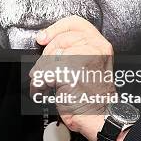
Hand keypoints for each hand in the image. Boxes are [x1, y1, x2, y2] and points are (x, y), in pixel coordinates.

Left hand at [30, 16, 115, 140]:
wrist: (98, 117)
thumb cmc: (93, 97)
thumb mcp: (91, 65)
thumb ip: (75, 49)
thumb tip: (49, 42)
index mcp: (100, 44)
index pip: (75, 23)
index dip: (56, 28)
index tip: (44, 37)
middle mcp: (95, 48)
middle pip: (60, 40)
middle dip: (48, 56)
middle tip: (48, 69)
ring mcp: (83, 59)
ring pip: (51, 56)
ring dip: (43, 71)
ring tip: (48, 82)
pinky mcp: (70, 72)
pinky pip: (45, 72)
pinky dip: (40, 84)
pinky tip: (46, 89)